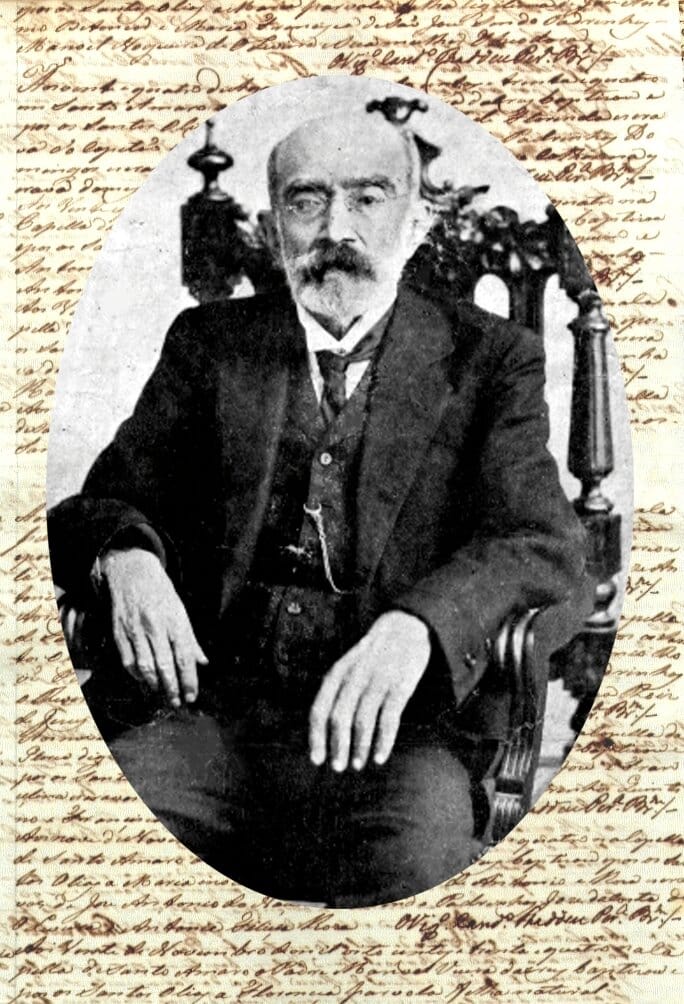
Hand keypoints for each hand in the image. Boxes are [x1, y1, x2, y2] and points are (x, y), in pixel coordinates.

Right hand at [97, 548, 207, 706]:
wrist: (132, 571)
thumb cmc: (161, 592)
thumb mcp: (181, 611)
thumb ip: (191, 639)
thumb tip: (203, 662)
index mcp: (175, 621)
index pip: (185, 657)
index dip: (189, 680)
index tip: (192, 696)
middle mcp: (156, 626)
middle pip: (166, 665)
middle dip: (173, 688)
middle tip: (178, 702)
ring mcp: (136, 629)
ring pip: (146, 666)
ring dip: (155, 684)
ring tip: (162, 694)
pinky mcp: (120, 632)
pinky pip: (128, 660)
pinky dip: (136, 674)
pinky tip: (144, 680)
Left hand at [308, 611, 430, 771]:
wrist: (405, 627)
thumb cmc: (373, 654)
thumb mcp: (347, 665)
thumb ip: (337, 690)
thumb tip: (325, 729)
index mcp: (337, 673)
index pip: (320, 709)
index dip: (316, 737)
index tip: (317, 760)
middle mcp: (354, 677)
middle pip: (339, 718)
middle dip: (337, 746)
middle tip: (339, 767)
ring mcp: (378, 681)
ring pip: (362, 721)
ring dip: (360, 747)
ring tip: (359, 764)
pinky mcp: (400, 685)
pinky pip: (389, 719)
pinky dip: (384, 741)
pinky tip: (380, 756)